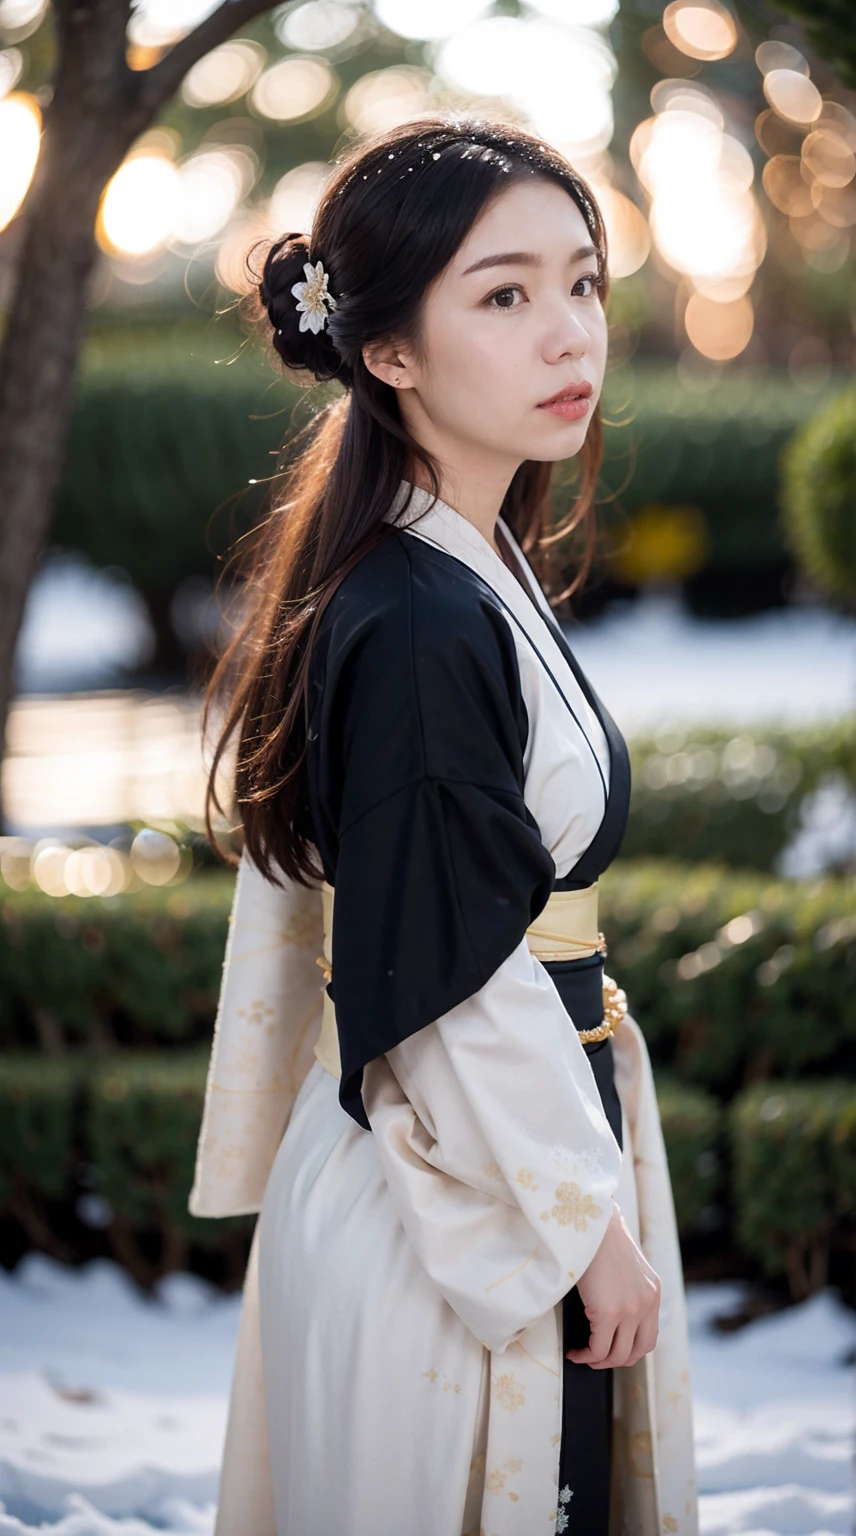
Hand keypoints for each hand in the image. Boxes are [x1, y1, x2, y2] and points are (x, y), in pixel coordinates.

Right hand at [565, 1204, 659, 1369]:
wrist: (590, 1221)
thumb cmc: (599, 1237)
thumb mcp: (624, 1266)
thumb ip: (627, 1290)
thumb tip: (611, 1316)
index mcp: (653, 1291)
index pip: (648, 1337)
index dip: (628, 1350)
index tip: (609, 1349)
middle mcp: (647, 1303)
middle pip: (637, 1352)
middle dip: (614, 1361)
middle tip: (595, 1356)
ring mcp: (630, 1310)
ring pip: (617, 1355)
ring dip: (598, 1360)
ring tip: (582, 1354)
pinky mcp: (609, 1312)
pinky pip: (598, 1348)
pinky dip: (585, 1354)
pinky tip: (575, 1350)